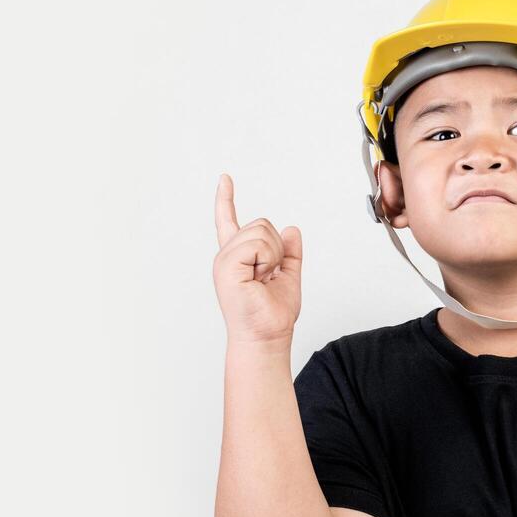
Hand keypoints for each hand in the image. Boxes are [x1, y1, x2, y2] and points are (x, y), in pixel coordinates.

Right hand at [212, 173, 302, 345]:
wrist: (267, 337)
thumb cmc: (273, 314)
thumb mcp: (289, 277)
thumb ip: (290, 253)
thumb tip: (291, 229)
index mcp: (238, 257)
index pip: (229, 222)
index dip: (226, 200)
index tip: (225, 179)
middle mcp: (227, 255)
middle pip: (261, 223)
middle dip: (276, 247)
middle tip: (268, 276)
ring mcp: (224, 260)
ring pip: (262, 231)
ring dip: (273, 256)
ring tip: (263, 279)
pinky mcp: (227, 266)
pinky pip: (258, 244)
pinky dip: (268, 260)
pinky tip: (259, 279)